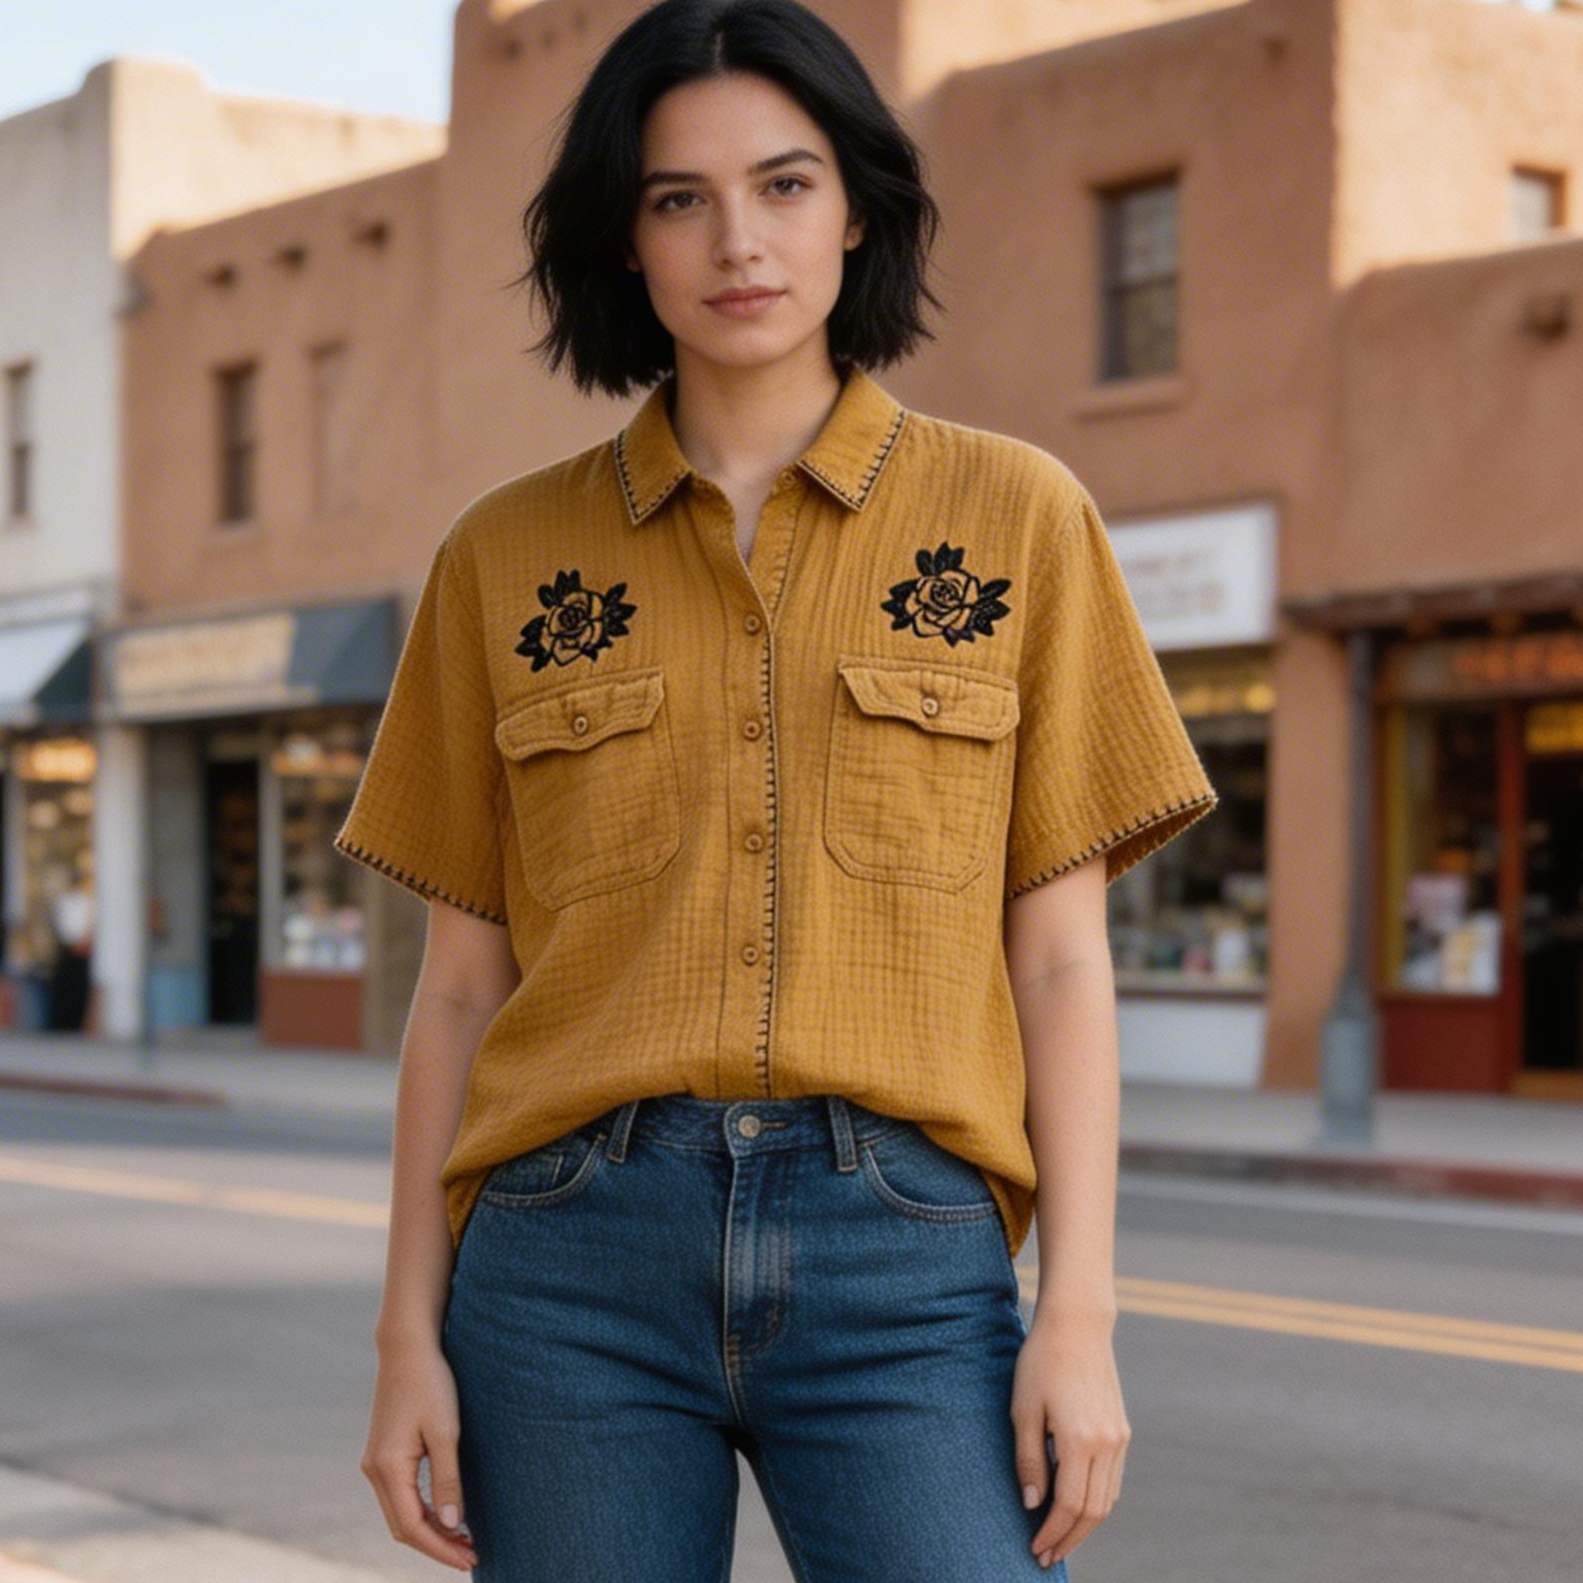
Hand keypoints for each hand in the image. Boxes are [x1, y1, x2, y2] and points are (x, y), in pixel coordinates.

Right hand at [361, 1334, 477, 1571]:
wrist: (407, 1347)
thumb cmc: (430, 1383)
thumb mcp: (445, 1431)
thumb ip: (448, 1479)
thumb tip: (454, 1524)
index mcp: (387, 1468)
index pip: (413, 1527)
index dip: (441, 1549)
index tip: (470, 1560)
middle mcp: (375, 1471)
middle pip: (403, 1527)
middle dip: (437, 1546)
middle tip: (472, 1555)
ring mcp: (376, 1463)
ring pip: (400, 1513)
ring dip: (430, 1530)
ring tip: (465, 1539)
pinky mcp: (383, 1454)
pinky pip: (400, 1496)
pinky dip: (422, 1511)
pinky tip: (447, 1512)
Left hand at [1010, 1312, 1130, 1568]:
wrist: (1077, 1324)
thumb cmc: (1042, 1361)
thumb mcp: (1023, 1409)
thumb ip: (1028, 1461)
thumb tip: (1033, 1505)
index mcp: (1080, 1440)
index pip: (1068, 1506)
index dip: (1053, 1533)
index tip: (1036, 1551)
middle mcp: (1107, 1444)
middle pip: (1093, 1511)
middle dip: (1070, 1538)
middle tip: (1046, 1555)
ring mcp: (1119, 1437)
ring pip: (1107, 1499)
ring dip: (1085, 1524)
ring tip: (1059, 1537)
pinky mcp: (1122, 1429)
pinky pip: (1113, 1480)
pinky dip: (1096, 1501)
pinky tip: (1076, 1506)